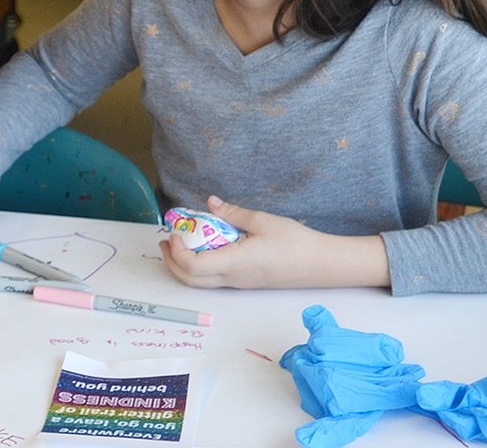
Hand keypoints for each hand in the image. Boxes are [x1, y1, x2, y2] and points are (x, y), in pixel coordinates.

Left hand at [159, 196, 389, 290]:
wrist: (321, 265)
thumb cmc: (295, 242)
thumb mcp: (262, 220)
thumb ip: (233, 213)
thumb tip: (210, 203)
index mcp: (235, 263)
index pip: (193, 266)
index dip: (177, 251)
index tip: (174, 232)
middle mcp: (233, 278)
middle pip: (190, 280)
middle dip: (171, 261)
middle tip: (165, 239)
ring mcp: (238, 283)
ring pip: (200, 282)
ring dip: (183, 265)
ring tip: (178, 243)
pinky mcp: (244, 282)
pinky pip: (213, 279)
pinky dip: (199, 266)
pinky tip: (204, 246)